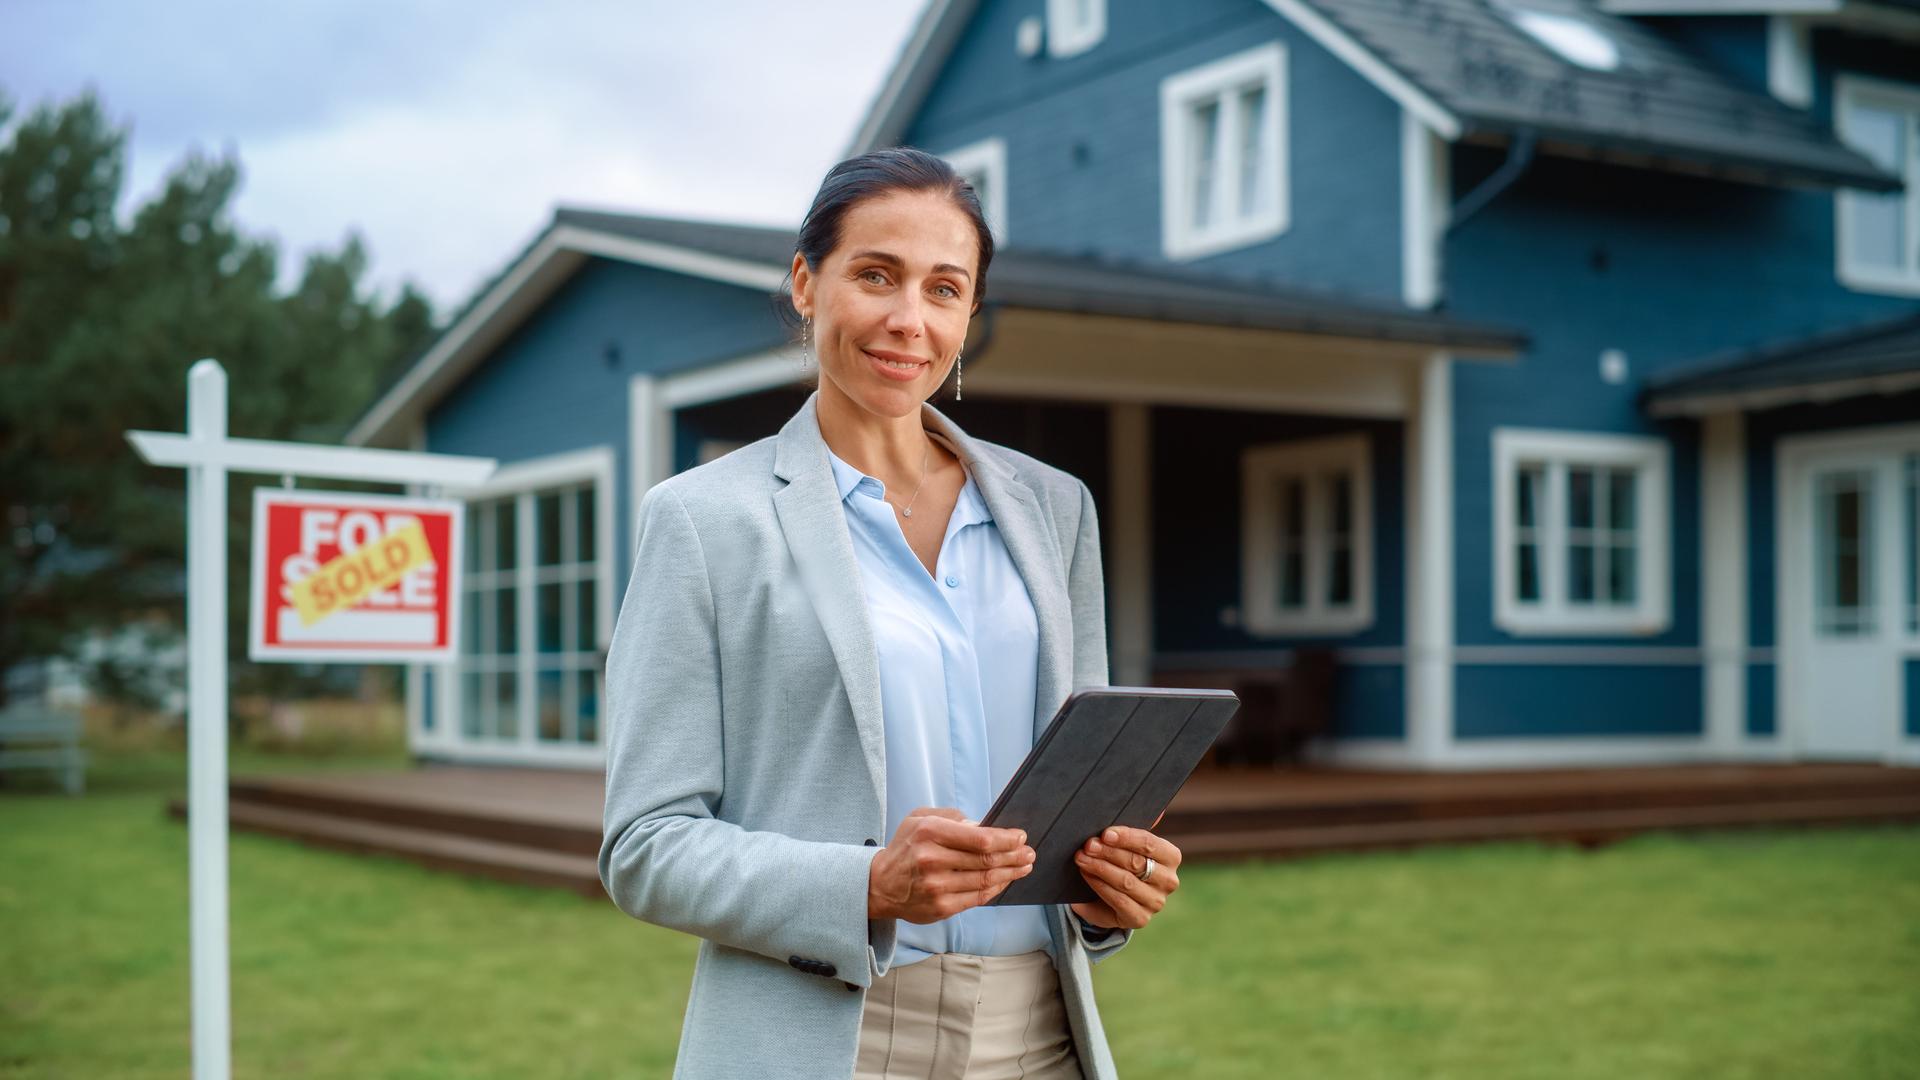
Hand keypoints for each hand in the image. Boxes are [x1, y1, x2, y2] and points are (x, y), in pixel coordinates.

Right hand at [867, 807, 1035, 923]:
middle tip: (1029, 853)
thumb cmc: (906, 847)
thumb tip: (984, 826)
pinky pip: (978, 898)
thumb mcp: (920, 818)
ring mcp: (937, 887)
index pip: (979, 838)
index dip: (1006, 838)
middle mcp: (933, 860)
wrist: (880, 885)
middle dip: (1014, 856)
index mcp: (930, 833)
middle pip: (987, 860)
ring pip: (986, 880)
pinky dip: (996, 889)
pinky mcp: (941, 907)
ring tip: (1024, 866)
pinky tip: (1005, 880)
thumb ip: (952, 818)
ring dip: (1010, 873)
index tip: (1020, 837)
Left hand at [1069, 823, 1181, 930]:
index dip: (1126, 838)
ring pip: (1126, 882)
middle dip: (1108, 852)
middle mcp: (1169, 881)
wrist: (1111, 896)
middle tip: (1088, 845)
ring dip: (1100, 868)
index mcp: (1171, 857)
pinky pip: (1118, 900)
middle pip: (1136, 863)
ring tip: (1081, 858)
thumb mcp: (1127, 845)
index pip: (1150, 844)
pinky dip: (1099, 885)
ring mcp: (1156, 902)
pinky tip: (1087, 875)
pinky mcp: (1140, 918)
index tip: (1105, 833)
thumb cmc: (1121, 862)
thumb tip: (1157, 810)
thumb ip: (1135, 830)